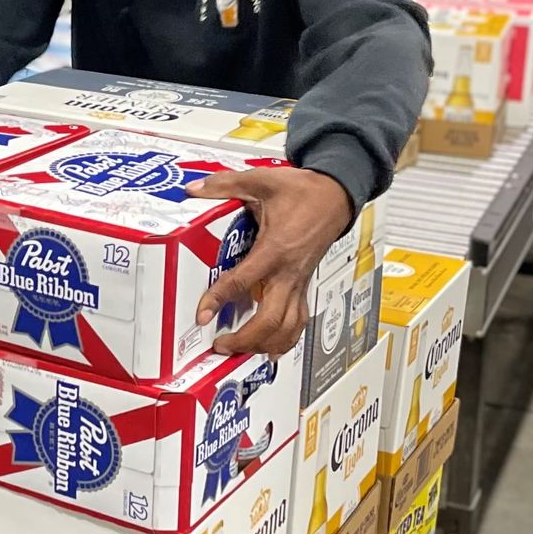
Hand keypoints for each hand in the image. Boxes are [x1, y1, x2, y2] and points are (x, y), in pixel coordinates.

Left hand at [187, 166, 353, 358]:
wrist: (337, 195)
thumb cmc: (305, 192)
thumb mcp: (262, 182)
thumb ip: (225, 185)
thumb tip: (195, 189)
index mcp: (275, 249)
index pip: (243, 281)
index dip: (219, 299)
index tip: (203, 314)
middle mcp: (289, 272)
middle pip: (270, 319)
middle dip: (245, 339)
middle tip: (220, 344)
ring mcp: (299, 282)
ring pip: (288, 327)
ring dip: (265, 345)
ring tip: (241, 351)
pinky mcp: (304, 285)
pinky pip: (299, 320)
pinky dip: (285, 339)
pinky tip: (271, 348)